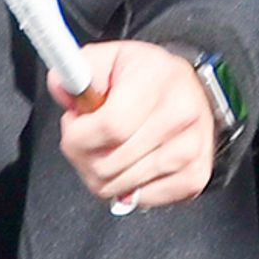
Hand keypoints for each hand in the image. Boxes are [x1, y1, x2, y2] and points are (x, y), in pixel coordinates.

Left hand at [56, 40, 218, 212]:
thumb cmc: (148, 78)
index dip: (78, 135)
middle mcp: (181, 114)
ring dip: (104, 174)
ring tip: (113, 148)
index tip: (76, 126)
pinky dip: (129, 187)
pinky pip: (140, 200)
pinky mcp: (195, 176)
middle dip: (84, 157)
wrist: (191, 92)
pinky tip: (134, 162)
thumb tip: (63, 86)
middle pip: (108, 164)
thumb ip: (79, 70)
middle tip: (92, 139)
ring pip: (118, 187)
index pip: (109, 127)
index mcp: (159, 80)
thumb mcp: (109, 59)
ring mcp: (191, 149)